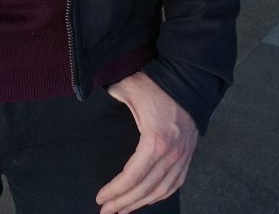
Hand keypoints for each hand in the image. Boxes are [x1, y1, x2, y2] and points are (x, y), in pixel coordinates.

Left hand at [95, 70, 197, 213]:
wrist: (190, 78)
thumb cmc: (159, 83)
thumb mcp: (129, 87)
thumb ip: (110, 96)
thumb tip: (88, 97)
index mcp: (155, 141)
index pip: (132, 177)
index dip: (115, 191)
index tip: (100, 198)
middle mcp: (171, 154)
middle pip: (145, 189)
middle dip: (123, 203)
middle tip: (106, 211)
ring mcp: (182, 156)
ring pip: (161, 190)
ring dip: (140, 203)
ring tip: (122, 210)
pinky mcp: (188, 154)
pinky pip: (175, 183)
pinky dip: (160, 195)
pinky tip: (147, 200)